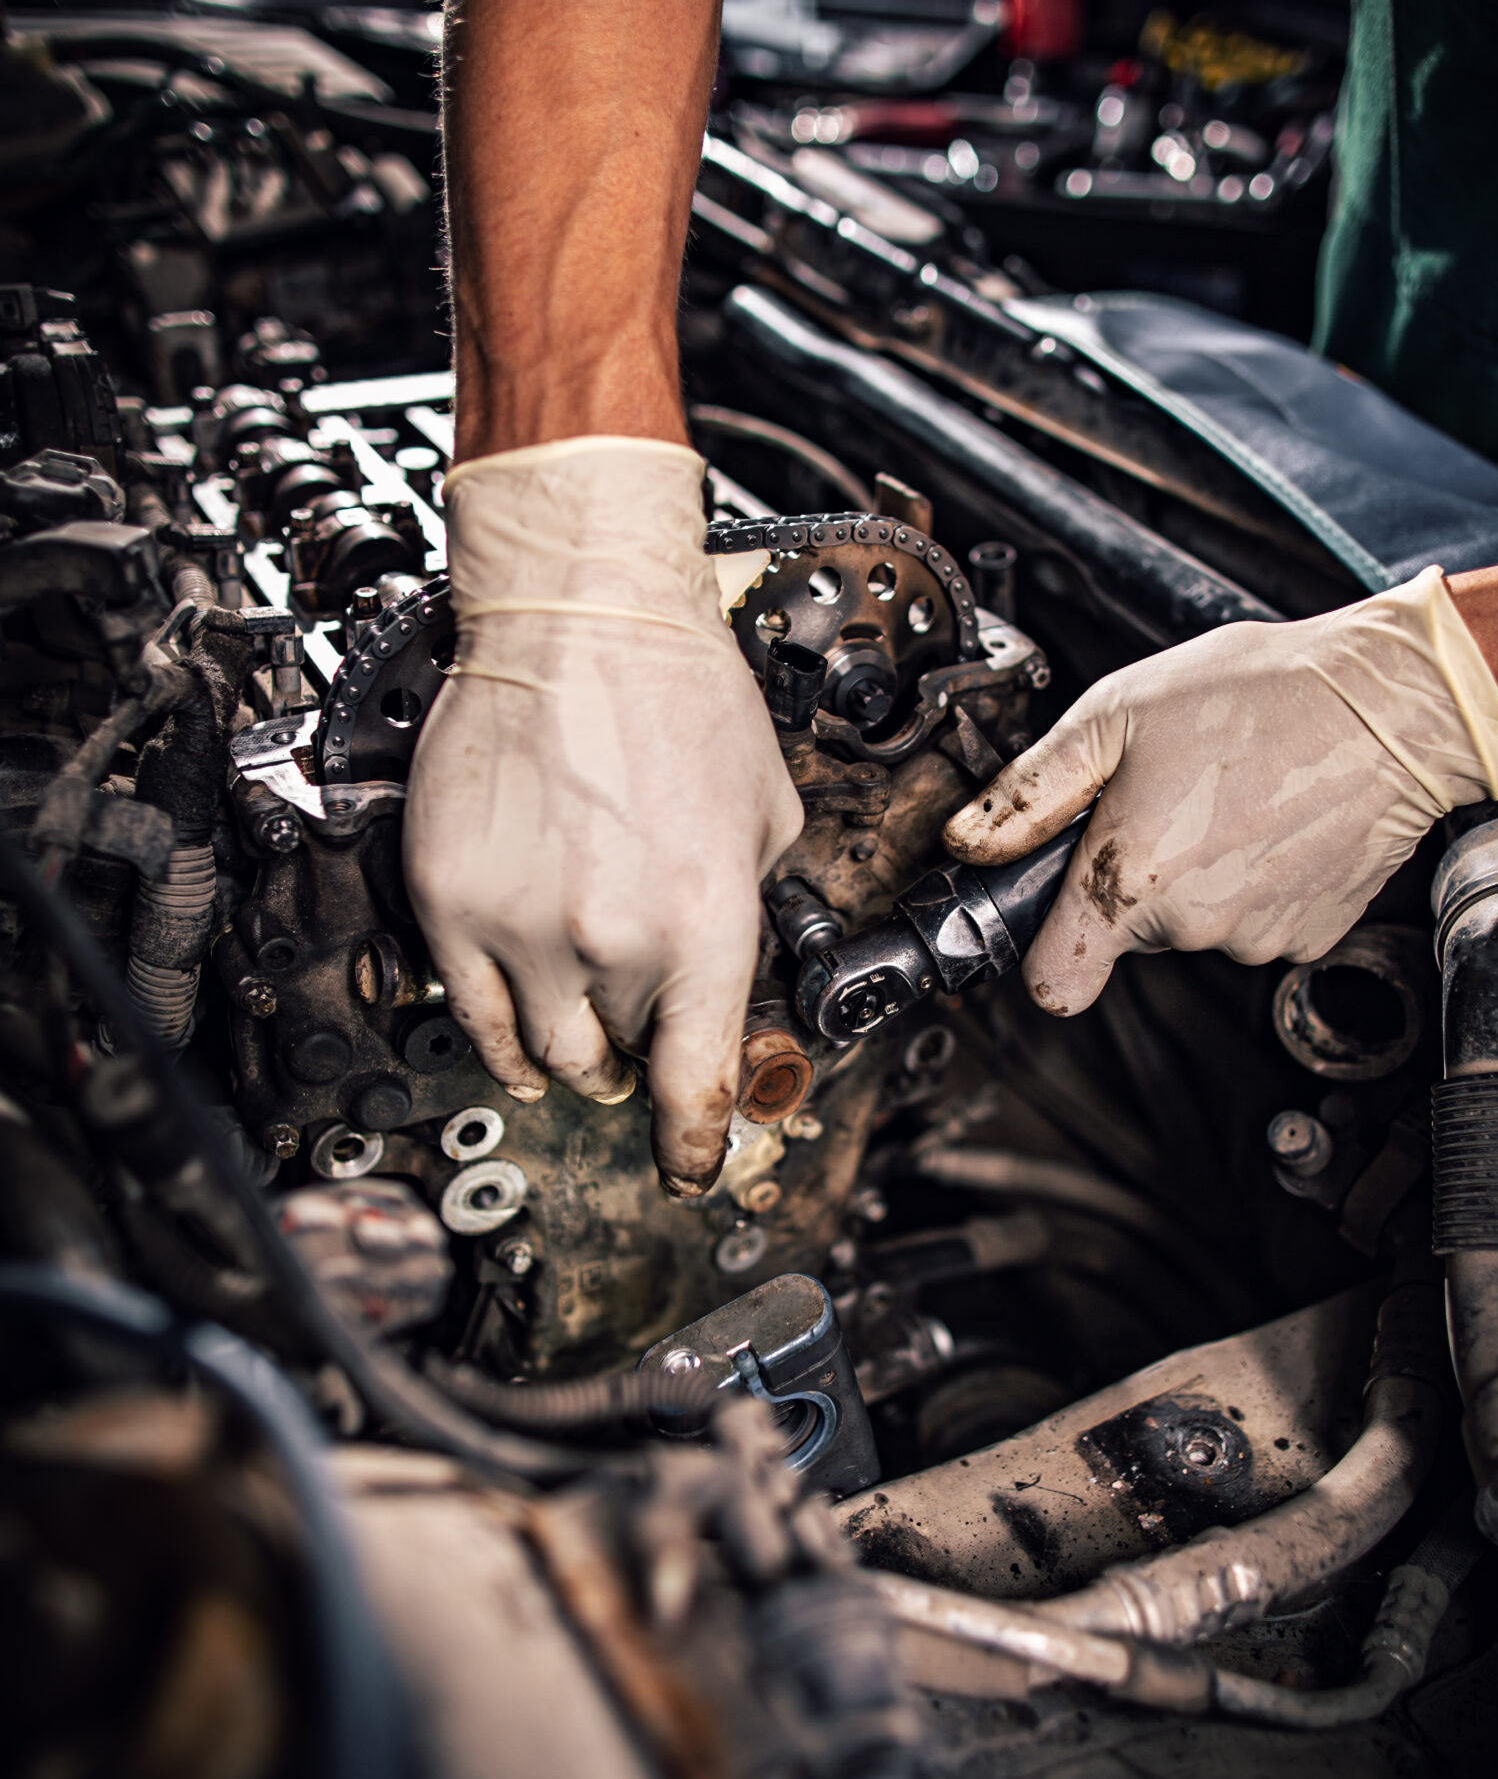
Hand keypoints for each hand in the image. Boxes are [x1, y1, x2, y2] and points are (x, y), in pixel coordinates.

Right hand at [402, 439, 801, 1195]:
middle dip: (642, 1055)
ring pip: (545, 1048)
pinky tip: (517, 1039)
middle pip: (624, 1059)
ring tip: (586, 1039)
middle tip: (645, 1041)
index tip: (689, 1164)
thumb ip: (753, 901)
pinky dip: (499, 1038)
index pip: (696, 1082)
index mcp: (704, 925)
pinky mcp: (451, 899)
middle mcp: (609, 940)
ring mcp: (519, 926)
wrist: (576, 615)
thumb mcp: (765, 810)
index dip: (694, 1140)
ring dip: (573, 1052)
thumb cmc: (677, 690)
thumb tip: (735, 964)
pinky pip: (469, 1008)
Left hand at [941, 566, 1497, 1010]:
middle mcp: (1194, 926)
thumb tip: (969, 841)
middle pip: (1130, 931)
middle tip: (1170, 794)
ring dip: (1201, 873)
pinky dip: (1259, 880)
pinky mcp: (1312, 935)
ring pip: (1197, 923)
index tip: (1051, 913)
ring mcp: (1258, 937)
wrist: (1393, 705)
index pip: (1054, 983)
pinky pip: (1257, 919)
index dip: (1045, 948)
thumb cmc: (1261, 696)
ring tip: (1232, 795)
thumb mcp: (1115, 716)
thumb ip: (1030, 792)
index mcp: (1131, 881)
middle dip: (1134, 874)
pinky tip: (1275, 818)